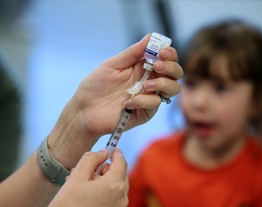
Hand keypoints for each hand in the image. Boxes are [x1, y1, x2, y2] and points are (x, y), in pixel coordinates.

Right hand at [44, 149, 128, 206]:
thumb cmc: (66, 206)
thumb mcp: (77, 176)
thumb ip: (92, 158)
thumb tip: (103, 153)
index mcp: (114, 185)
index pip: (121, 162)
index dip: (115, 152)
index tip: (110, 148)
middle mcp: (122, 197)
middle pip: (119, 172)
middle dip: (105, 168)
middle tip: (88, 170)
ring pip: (115, 183)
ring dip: (103, 179)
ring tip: (83, 182)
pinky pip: (113, 195)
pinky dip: (104, 189)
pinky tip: (87, 192)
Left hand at [48, 34, 182, 167]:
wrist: (84, 110)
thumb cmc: (95, 87)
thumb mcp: (112, 65)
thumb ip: (132, 53)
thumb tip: (151, 37)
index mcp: (142, 68)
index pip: (166, 59)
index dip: (169, 54)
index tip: (162, 52)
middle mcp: (149, 81)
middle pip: (175, 74)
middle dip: (171, 67)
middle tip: (157, 65)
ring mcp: (148, 97)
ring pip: (173, 89)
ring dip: (163, 83)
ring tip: (145, 84)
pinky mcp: (145, 113)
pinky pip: (155, 104)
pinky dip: (143, 101)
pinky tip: (127, 103)